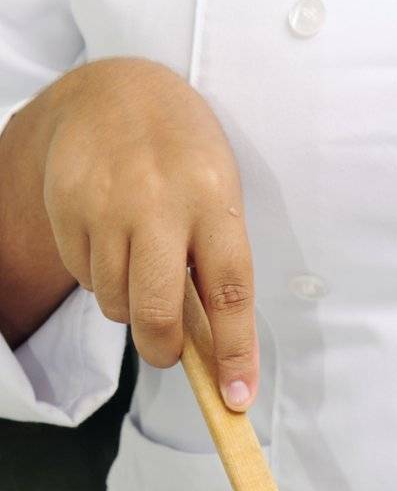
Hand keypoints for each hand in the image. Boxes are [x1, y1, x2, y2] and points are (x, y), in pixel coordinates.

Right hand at [3, 57, 257, 407]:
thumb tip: (216, 356)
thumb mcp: (219, 198)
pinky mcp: (65, 207)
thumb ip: (218, 268)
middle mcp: (158, 202)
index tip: (236, 398)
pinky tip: (112, 237)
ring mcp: (106, 204)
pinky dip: (100, 275)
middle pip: (156, 312)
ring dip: (129, 305)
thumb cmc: (185, 158)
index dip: (234, 352)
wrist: (118, 92)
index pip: (228, 292)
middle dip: (162, 347)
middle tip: (167, 350)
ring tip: (141, 262)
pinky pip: (84, 277)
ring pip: (116, 303)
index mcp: (214, 200)